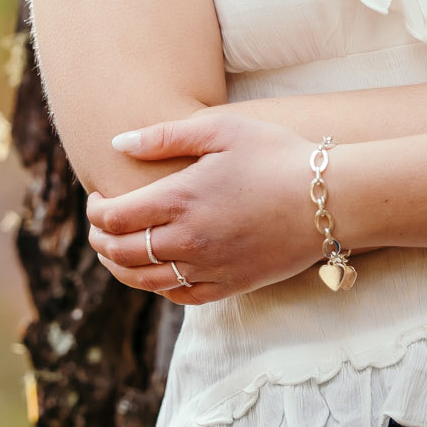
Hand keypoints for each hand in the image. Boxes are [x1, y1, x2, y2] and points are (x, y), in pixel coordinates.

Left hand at [84, 111, 322, 304]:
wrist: (331, 200)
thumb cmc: (277, 155)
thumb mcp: (223, 130)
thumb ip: (165, 136)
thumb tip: (118, 143)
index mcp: (180, 200)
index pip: (113, 219)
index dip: (95, 211)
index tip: (98, 199)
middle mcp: (188, 240)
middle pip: (121, 253)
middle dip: (100, 241)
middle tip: (100, 227)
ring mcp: (210, 267)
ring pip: (144, 281)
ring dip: (120, 268)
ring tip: (117, 252)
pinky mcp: (231, 285)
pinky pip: (180, 296)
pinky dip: (158, 287)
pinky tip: (157, 272)